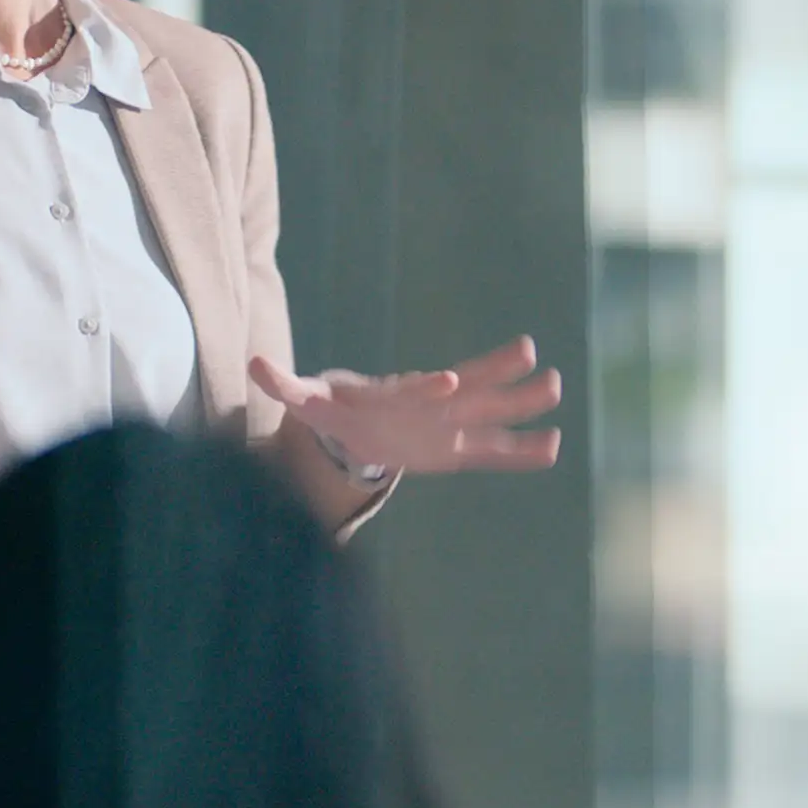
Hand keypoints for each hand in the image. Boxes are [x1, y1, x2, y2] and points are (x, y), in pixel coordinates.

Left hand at [249, 337, 562, 481]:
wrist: (355, 423)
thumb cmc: (335, 408)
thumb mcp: (308, 401)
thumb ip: (285, 385)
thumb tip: (251, 362)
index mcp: (398, 394)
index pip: (417, 388)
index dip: (430, 385)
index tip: (447, 380)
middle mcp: (432, 403)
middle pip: (468, 387)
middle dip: (495, 373)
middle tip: (529, 355)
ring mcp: (451, 424)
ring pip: (490, 412)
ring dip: (521, 402)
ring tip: (556, 386)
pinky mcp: (458, 449)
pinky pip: (495, 452)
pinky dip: (522, 452)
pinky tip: (553, 448)